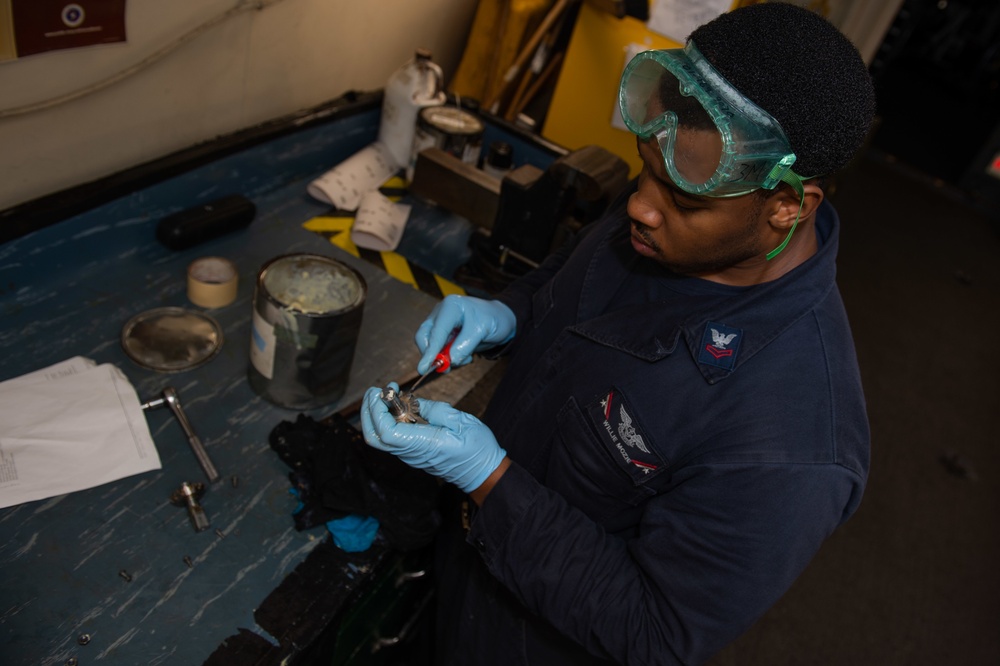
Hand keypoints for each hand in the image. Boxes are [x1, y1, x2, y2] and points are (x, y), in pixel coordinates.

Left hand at [360, 385, 506, 493]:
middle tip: (374, 391)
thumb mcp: (462, 421)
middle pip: (375, 438)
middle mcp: (411, 452)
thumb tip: (413, 401)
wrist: (482, 473)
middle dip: (368, 412)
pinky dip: (385, 420)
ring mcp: (409, 454)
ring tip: (385, 395)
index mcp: (424, 444)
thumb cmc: (477, 449)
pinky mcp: (411, 452)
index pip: (387, 433)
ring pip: (379, 438)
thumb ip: (435, 410)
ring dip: (375, 415)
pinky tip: (396, 406)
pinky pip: (390, 438)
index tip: (383, 392)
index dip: (378, 412)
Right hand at [414, 295, 515, 374]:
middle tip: (446, 368)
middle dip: (433, 355)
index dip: (430, 351)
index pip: (436, 331)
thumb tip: (450, 360)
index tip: (424, 368)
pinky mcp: (444, 333)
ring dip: (445, 357)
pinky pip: (439, 349)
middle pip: (424, 336)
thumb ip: (464, 346)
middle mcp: (442, 313)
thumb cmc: (494, 319)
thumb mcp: (482, 332)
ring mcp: (441, 323)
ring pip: (431, 345)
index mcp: (451, 306)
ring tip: (466, 358)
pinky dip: (449, 357)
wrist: (501, 319)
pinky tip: (465, 355)